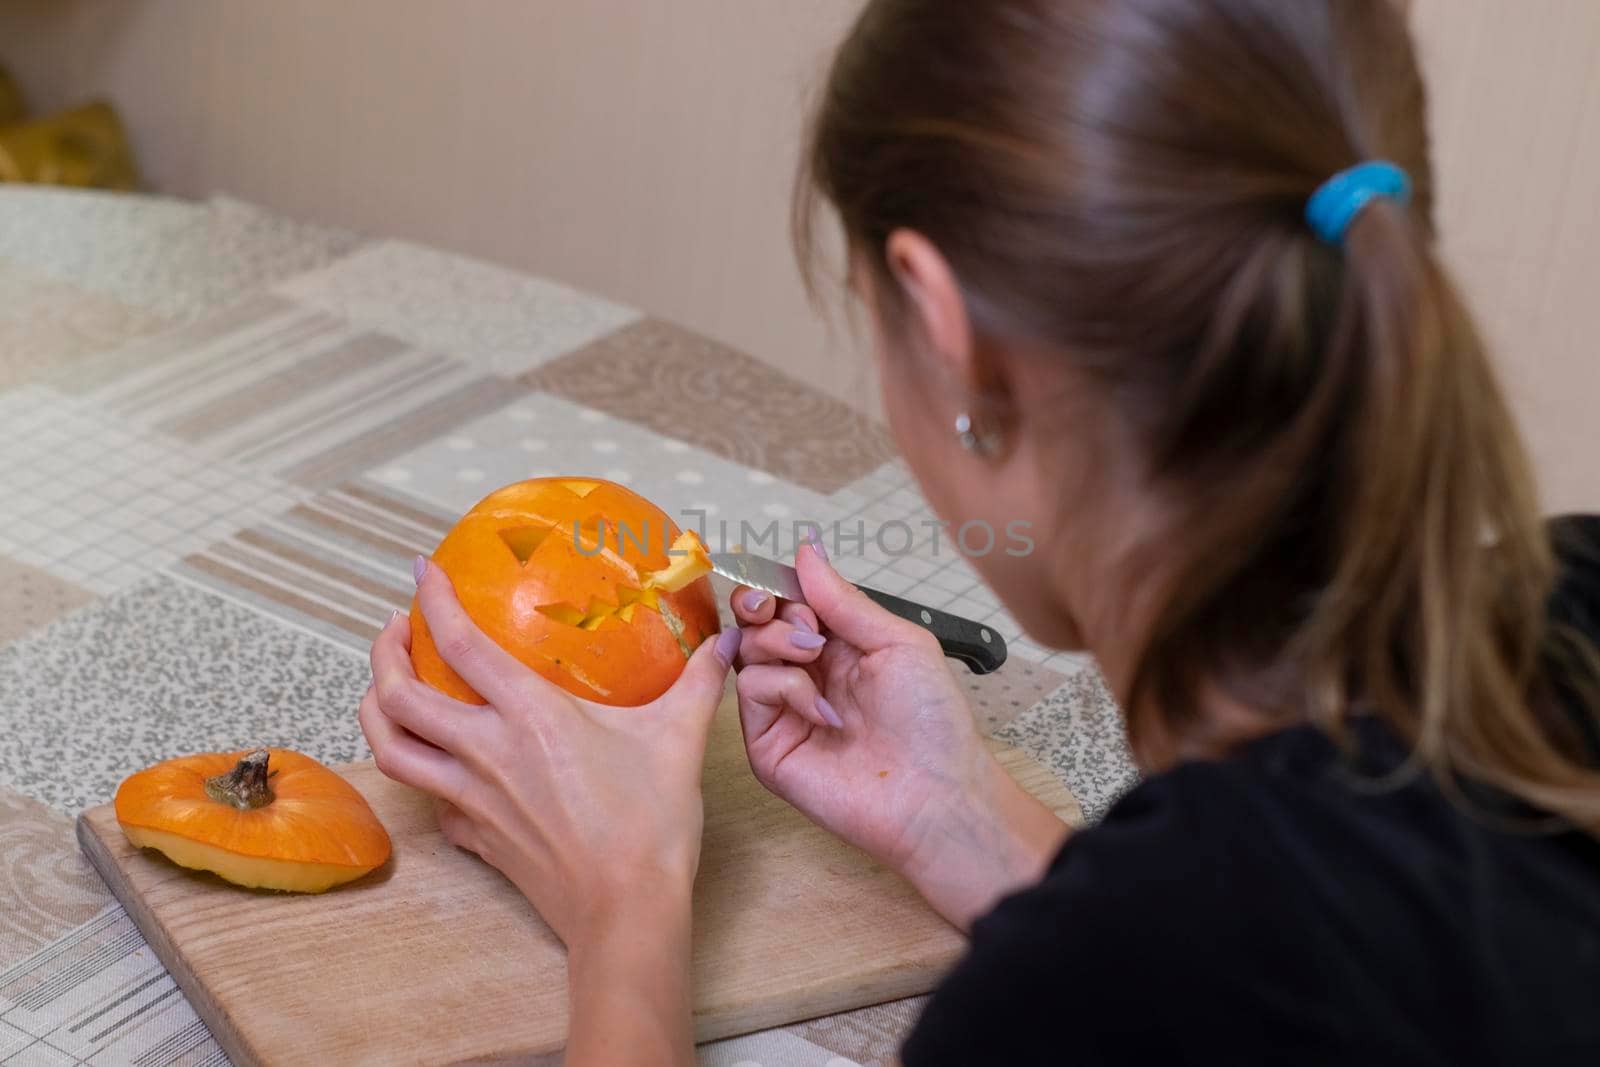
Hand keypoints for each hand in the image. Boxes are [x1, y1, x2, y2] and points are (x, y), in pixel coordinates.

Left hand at [360, 559, 739, 1065]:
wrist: (626, 911)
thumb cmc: (651, 826)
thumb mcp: (678, 741)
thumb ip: (696, 684)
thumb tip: (721, 644)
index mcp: (530, 716)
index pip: (460, 644)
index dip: (433, 600)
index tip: (420, 570)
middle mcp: (486, 752)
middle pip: (398, 697)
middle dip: (384, 653)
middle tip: (398, 629)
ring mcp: (472, 799)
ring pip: (392, 749)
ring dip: (377, 711)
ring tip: (389, 688)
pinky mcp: (476, 839)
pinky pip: (430, 801)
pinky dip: (424, 774)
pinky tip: (442, 766)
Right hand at [731, 541, 1068, 929]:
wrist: (933, 793)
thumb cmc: (931, 719)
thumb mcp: (896, 641)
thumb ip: (843, 599)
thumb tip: (806, 549)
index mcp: (840, 646)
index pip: (790, 603)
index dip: (780, 586)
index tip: (784, 583)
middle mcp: (806, 673)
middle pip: (756, 622)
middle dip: (766, 606)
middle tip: (798, 619)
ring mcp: (783, 709)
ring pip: (746, 650)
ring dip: (779, 641)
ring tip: (816, 658)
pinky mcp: (767, 744)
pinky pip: (752, 691)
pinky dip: (785, 687)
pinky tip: (822, 711)